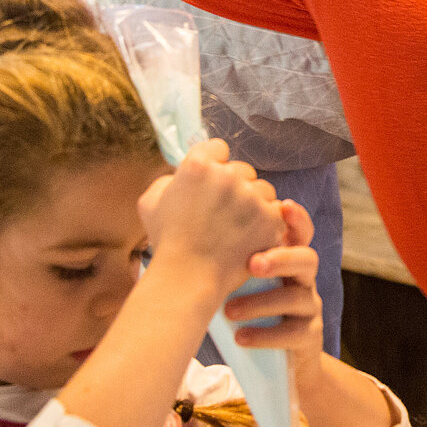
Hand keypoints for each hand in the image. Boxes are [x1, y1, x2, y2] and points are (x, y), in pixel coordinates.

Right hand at [138, 139, 285, 294]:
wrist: (188, 278)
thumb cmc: (167, 242)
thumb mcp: (151, 203)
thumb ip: (169, 179)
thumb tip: (183, 172)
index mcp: (198, 166)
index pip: (217, 148)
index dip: (214, 165)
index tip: (210, 185)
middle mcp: (227, 176)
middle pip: (242, 169)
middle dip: (235, 186)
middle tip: (222, 212)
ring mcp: (251, 197)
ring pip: (262, 189)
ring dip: (254, 203)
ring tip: (236, 227)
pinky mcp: (270, 218)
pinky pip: (276, 210)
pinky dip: (266, 222)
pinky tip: (250, 235)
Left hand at [222, 200, 325, 374]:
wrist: (274, 360)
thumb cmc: (248, 309)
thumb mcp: (239, 281)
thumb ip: (224, 256)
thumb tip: (176, 226)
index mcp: (287, 259)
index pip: (300, 233)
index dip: (297, 219)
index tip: (281, 206)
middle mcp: (304, 279)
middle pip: (308, 259)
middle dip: (282, 258)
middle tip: (252, 264)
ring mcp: (310, 308)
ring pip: (298, 297)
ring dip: (263, 301)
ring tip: (229, 311)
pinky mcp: (309, 336)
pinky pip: (295, 333)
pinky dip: (266, 335)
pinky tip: (240, 337)